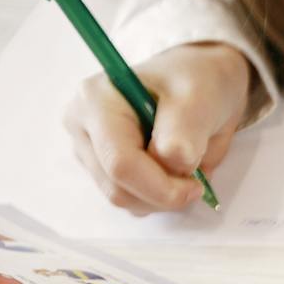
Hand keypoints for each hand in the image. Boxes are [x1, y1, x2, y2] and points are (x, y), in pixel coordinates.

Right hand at [62, 42, 250, 214]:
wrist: (200, 87)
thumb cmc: (196, 83)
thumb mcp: (198, 96)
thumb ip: (184, 128)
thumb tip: (172, 160)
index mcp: (97, 100)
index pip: (120, 163)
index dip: (160, 187)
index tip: (196, 186)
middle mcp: (83, 125)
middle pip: (118, 188)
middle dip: (162, 194)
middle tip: (195, 180)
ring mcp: (89, 150)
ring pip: (123, 199)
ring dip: (160, 198)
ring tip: (184, 169)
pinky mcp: (101, 168)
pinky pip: (130, 200)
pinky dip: (156, 197)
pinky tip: (170, 172)